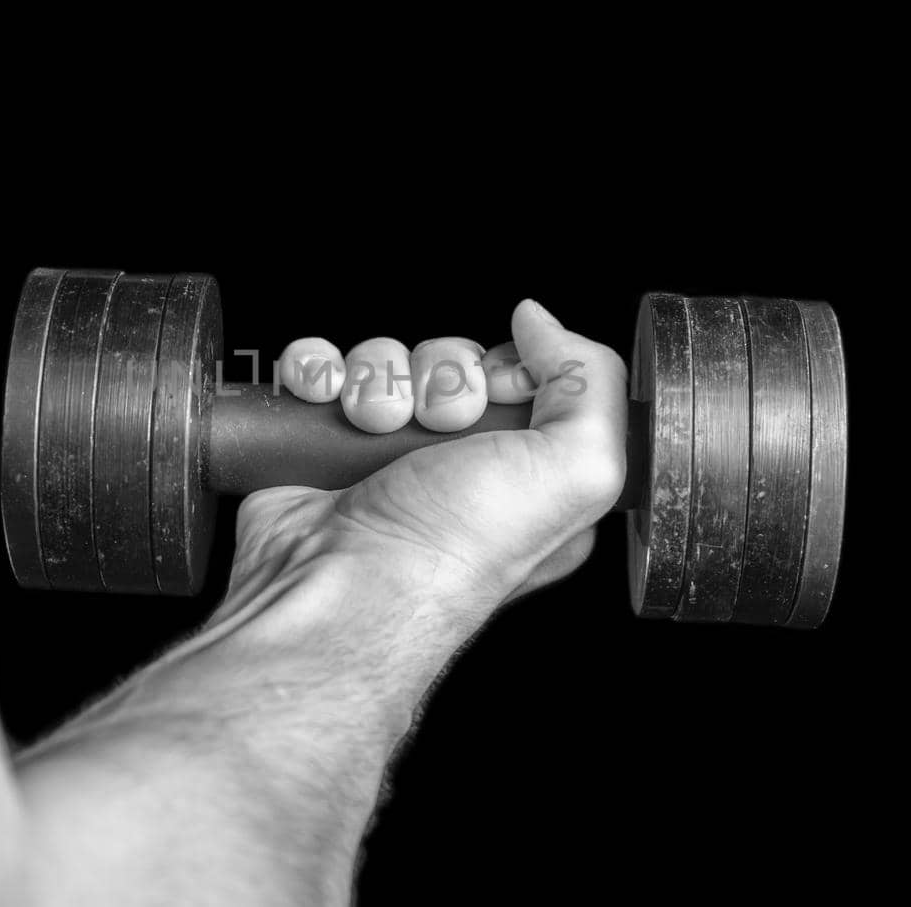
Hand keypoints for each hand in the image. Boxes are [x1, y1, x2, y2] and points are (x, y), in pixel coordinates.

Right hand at [229, 299, 627, 626]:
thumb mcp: (578, 471)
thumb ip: (594, 384)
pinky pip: (319, 370)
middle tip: (438, 426)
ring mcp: (383, 460)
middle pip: (451, 364)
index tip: (501, 396)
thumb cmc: (454, 552)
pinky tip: (327, 405)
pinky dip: (317, 373)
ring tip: (374, 428)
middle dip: (440, 378)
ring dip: (375, 379)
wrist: (341, 587)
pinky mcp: (320, 448)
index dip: (509, 370)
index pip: (526, 379)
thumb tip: (541, 323)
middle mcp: (457, 471)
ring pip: (383, 361)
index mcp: (528, 480)